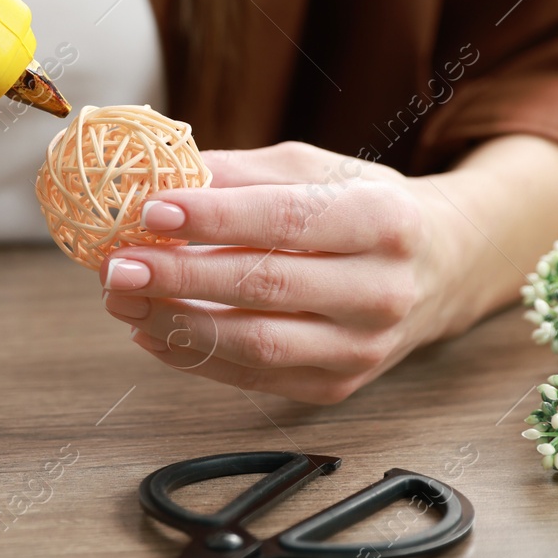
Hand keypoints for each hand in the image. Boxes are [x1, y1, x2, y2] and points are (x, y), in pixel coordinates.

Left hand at [98, 137, 557, 403]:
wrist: (440, 268)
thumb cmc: (365, 209)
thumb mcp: (319, 170)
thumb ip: (242, 174)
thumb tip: (160, 175)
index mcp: (381, 220)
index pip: (287, 220)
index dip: (215, 218)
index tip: (152, 211)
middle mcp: (380, 290)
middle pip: (266, 286)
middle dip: (180, 277)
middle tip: (117, 265)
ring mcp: (363, 348)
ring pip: (256, 343)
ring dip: (177, 324)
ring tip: (122, 300)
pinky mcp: (338, 386)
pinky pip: (254, 377)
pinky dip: (194, 357)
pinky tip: (151, 330)